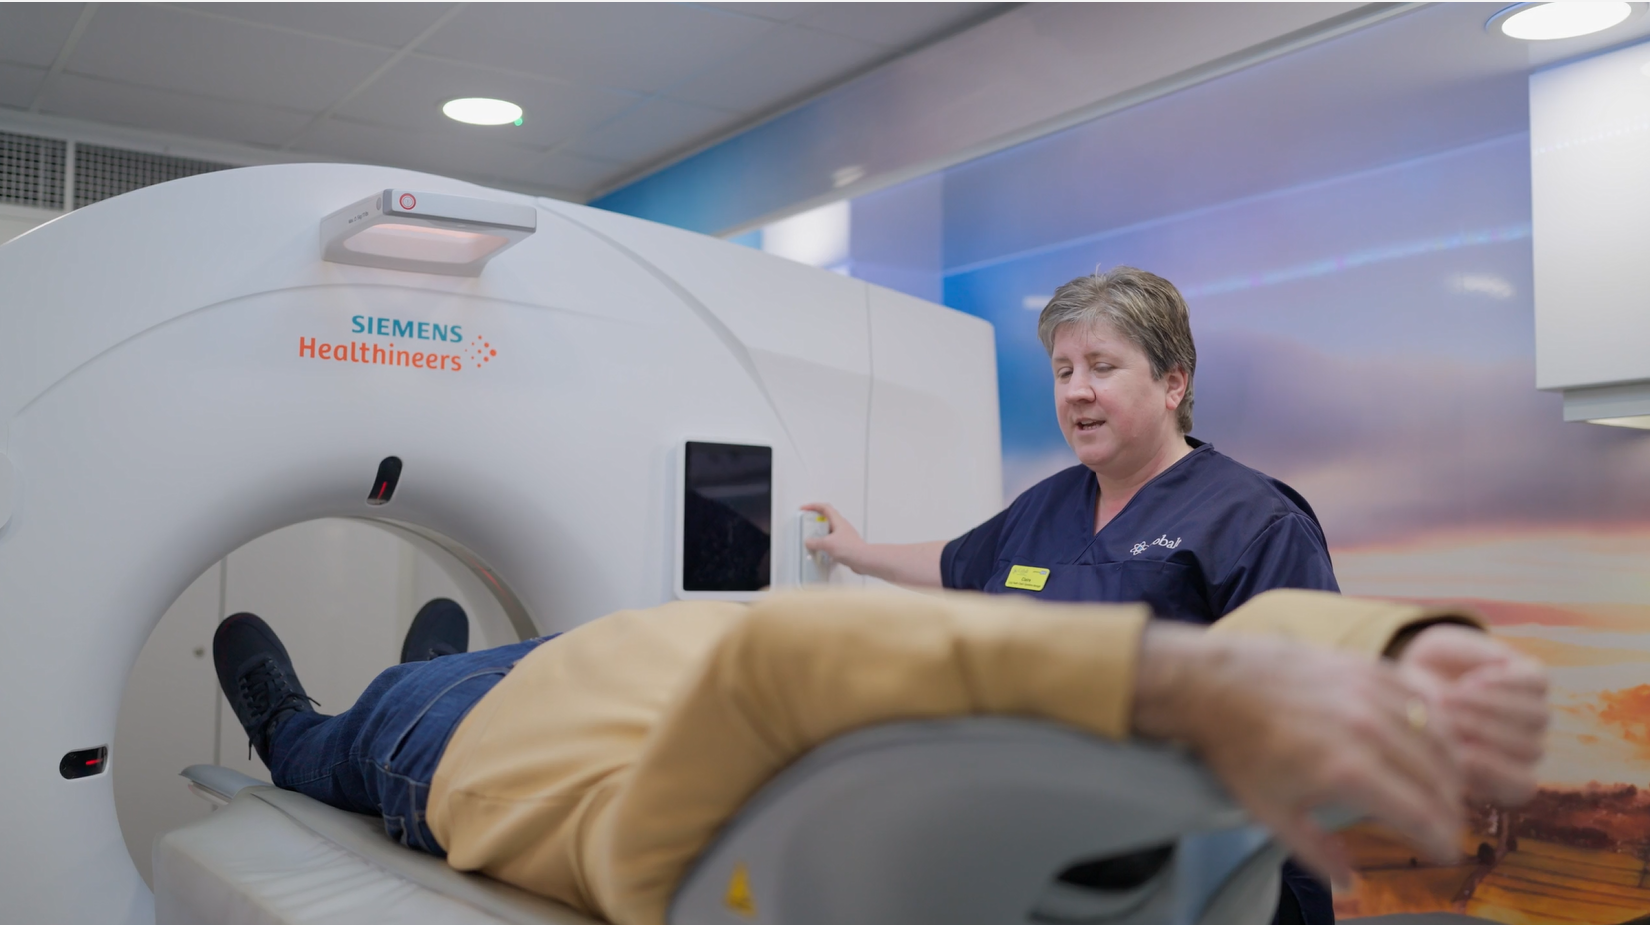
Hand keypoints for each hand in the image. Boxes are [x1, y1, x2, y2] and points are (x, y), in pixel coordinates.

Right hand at [800, 503, 864, 563]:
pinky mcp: (845, 546)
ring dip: (820, 534)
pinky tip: (821, 552)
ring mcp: (844, 536)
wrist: (863, 560)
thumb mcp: (827, 544)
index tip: (805, 508)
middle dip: (816, 521)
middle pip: (827, 518)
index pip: (825, 508)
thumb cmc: (850, 548)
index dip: (813, 506)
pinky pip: (832, 542)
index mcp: (838, 521)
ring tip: (812, 541)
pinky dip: (825, 545)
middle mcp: (842, 526)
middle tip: (807, 526)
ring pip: (829, 531)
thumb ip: (815, 542)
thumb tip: (809, 542)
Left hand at [1134, 627, 1464, 888]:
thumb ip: (1315, 851)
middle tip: (1447, 825)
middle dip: (1451, 809)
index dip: (1441, 839)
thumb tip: (1350, 881)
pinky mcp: (1366, 667)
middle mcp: (1370, 730)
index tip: (1445, 851)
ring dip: (1451, 768)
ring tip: (1446, 789)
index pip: (1422, 814)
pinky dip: (1438, 724)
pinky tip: (1434, 742)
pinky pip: (1423, 698)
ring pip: (1439, 736)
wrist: (1214, 685)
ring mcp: (1371, 692)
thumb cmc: (1240, 750)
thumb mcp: (1271, 813)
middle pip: (1439, 778)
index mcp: (1348, 772)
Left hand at [1396, 624, 1549, 805]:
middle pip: (1537, 716)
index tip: (1466, 681)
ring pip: (1531, 749)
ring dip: (1486, 736)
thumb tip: (1504, 662)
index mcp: (1524, 680)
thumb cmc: (1427, 672)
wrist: (1403, 705)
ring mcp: (1523, 752)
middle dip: (1488, 708)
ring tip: (1447, 726)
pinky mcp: (1506, 783)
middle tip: (1447, 703)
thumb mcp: (1440, 648)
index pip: (1537, 682)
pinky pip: (1522, 786)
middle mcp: (1531, 718)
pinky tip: (1461, 756)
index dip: (1505, 682)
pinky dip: (1496, 772)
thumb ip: (1472, 649)